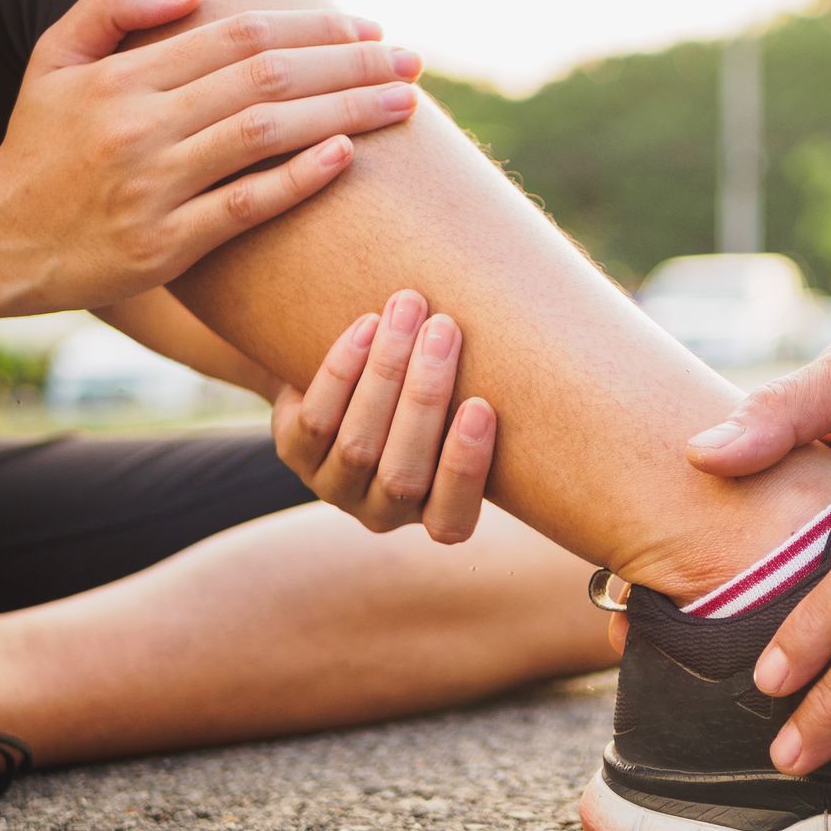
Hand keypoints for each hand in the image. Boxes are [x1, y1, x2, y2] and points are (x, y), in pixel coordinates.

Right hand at [0, 0, 421, 314]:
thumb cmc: (36, 147)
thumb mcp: (53, 59)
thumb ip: (112, 7)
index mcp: (122, 78)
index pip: (238, 35)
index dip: (312, 28)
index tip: (370, 28)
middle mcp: (140, 125)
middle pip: (266, 78)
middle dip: (349, 64)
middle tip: (413, 61)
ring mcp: (152, 187)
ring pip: (265, 134)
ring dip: (344, 112)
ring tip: (405, 103)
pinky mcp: (162, 246)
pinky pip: (244, 207)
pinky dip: (298, 180)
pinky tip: (348, 155)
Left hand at [272, 289, 498, 542]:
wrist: (351, 380)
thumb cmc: (429, 392)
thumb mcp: (461, 408)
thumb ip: (485, 396)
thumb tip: (534, 330)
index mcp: (434, 515)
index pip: (450, 519)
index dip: (465, 467)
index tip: (481, 407)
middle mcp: (383, 512)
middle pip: (402, 471)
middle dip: (425, 396)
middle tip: (444, 329)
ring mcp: (335, 486)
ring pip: (358, 443)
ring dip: (386, 370)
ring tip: (407, 311)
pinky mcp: (295, 454)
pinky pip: (316, 420)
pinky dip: (342, 370)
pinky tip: (366, 326)